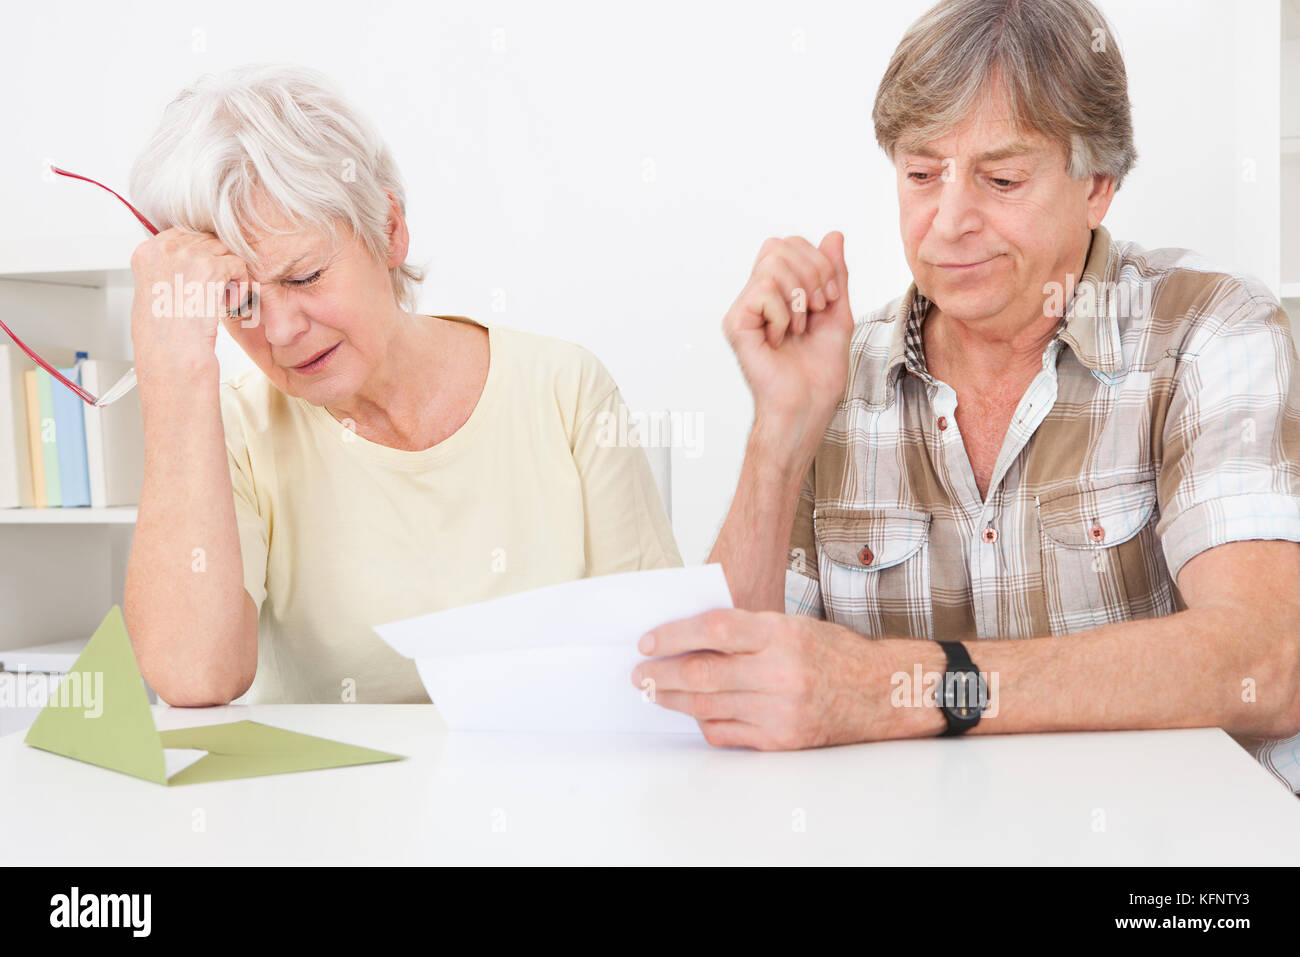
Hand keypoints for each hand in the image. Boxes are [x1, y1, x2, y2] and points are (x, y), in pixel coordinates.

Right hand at [129, 228, 251, 373]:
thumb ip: (168, 266)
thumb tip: (192, 254)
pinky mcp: (210, 267)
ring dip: (228, 273)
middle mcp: (164, 248)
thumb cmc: (164, 331)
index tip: (202, 277)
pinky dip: (241, 283)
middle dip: (215, 263)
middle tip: (214, 290)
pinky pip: (237, 264)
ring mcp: (187, 256)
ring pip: (223, 251)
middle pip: (205, 240)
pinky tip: (230, 302)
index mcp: (146, 252)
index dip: (199, 256)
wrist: (172, 353)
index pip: (183, 235)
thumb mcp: (154, 289)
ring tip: (220, 298)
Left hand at [630, 608, 884, 748]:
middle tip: (639, 674)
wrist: (880, 691)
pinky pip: (726, 733)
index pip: (713, 629)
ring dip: (674, 700)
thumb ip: (744, 630)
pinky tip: (694, 712)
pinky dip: (703, 722)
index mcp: (781, 635)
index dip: (672, 636)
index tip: (647, 642)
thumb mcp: (791, 624)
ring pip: (708, 706)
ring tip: (655, 693)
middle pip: (703, 673)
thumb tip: (687, 638)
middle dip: (661, 674)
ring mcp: (780, 711)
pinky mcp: (781, 740)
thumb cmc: (833, 652)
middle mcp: (780, 673)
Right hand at [721, 232, 854, 439]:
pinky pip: (762, 290)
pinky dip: (783, 313)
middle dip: (812, 272)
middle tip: (817, 308)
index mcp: (779, 291)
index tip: (830, 297)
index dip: (818, 261)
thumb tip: (834, 235)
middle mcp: (758, 296)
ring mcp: (745, 309)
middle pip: (779, 245)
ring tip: (800, 326)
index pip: (790, 244)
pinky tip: (781, 337)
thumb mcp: (837, 313)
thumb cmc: (819, 371)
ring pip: (771, 263)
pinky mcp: (736, 323)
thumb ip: (835, 274)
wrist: (808, 404)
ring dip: (798, 294)